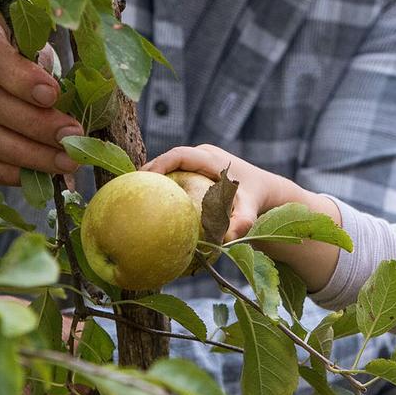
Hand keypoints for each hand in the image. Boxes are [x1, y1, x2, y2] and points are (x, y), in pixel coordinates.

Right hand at [0, 13, 83, 185]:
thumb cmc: (6, 50)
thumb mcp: (22, 38)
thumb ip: (42, 59)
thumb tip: (76, 97)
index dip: (20, 77)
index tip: (53, 95)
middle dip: (35, 124)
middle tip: (71, 137)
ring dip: (27, 154)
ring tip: (64, 162)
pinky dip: (7, 172)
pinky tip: (37, 174)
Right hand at [143, 144, 335, 240]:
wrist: (267, 192)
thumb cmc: (258, 200)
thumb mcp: (252, 211)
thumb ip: (242, 223)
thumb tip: (228, 239)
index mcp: (212, 159)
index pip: (179, 156)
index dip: (158, 164)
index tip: (141, 179)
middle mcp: (204, 156)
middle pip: (169, 159)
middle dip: (148, 172)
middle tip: (128, 189)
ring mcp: (200, 162)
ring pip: (170, 167)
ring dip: (153, 179)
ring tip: (131, 195)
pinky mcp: (197, 171)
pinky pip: (176, 176)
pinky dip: (163, 187)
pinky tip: (149, 206)